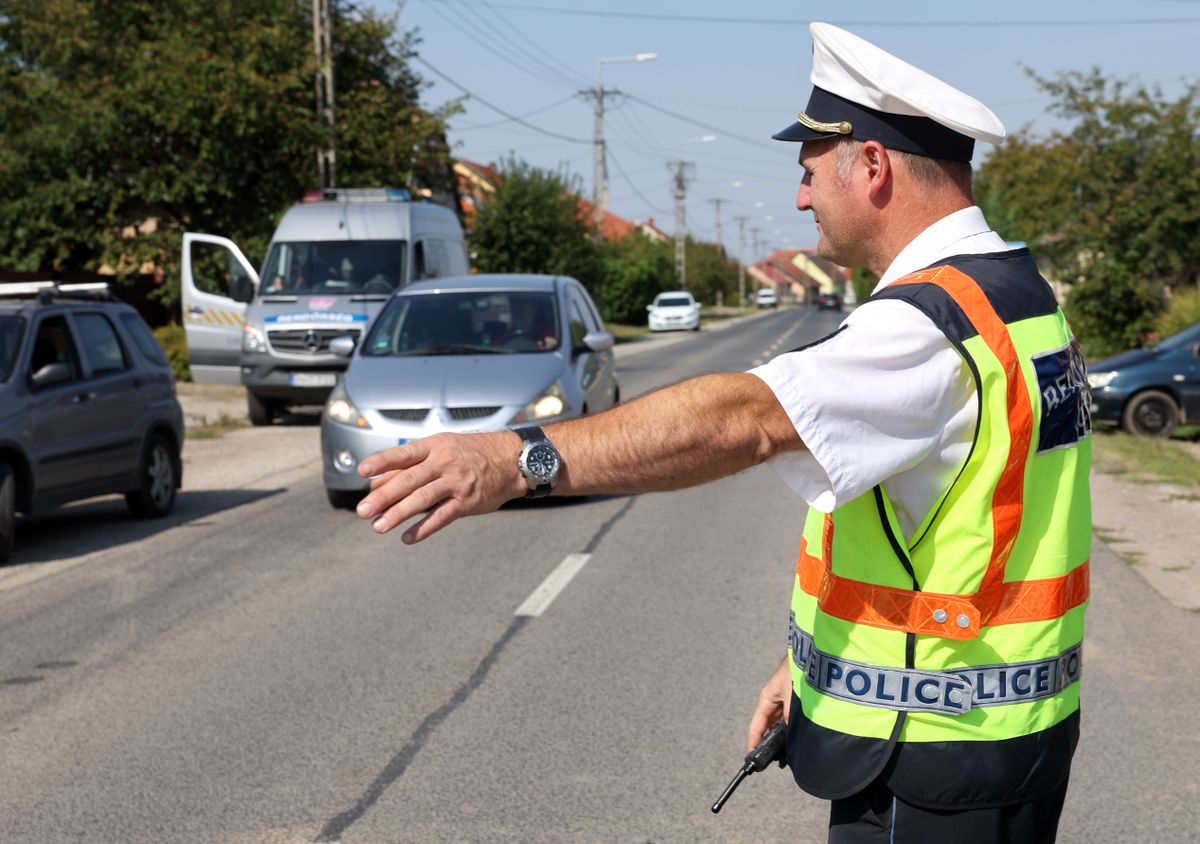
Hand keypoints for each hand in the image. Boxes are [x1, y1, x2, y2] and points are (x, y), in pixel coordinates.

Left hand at [354, 431, 525, 543]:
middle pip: (409, 479)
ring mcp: (456, 482)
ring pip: (423, 499)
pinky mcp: (467, 501)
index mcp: (435, 446)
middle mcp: (444, 463)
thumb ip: (410, 465)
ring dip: (398, 514)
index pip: (404, 453)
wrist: (511, 460)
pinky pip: (442, 516)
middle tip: (363, 510)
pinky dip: (423, 528)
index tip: (362, 471)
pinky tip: (407, 538)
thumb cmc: (471, 454)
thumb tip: (376, 482)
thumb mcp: (442, 448)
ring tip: (379, 526)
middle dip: (384, 496)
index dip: (382, 462)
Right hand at [747, 658, 791, 751]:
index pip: (757, 724)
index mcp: (767, 697)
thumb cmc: (796, 668)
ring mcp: (784, 699)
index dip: (754, 739)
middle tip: (771, 758)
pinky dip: (789, 727)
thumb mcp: (791, 693)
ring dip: (780, 735)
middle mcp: (774, 699)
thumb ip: (789, 713)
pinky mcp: (794, 698)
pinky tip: (795, 736)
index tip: (752, 754)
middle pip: (767, 725)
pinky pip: (788, 717)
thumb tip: (788, 730)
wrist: (810, 652)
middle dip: (768, 741)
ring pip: (778, 722)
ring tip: (784, 751)